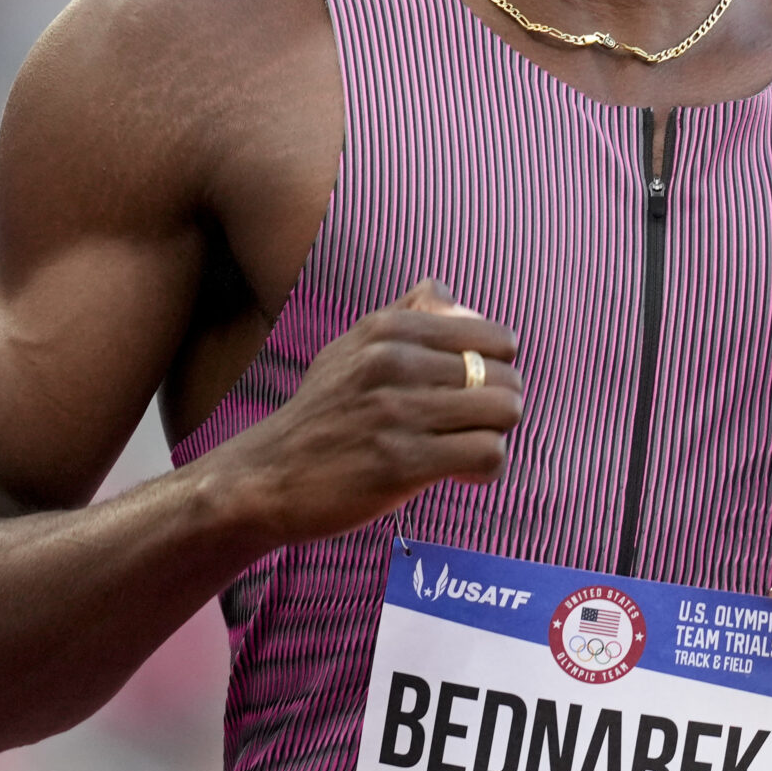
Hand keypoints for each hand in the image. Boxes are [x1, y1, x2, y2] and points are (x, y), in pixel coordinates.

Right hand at [212, 279, 522, 545]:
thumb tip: (449, 293)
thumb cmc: (321, 414)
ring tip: (468, 447)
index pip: (492, 335)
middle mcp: (393, 362)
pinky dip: (487, 468)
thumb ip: (404, 316)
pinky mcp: (402, 463)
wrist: (267, 476)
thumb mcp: (350, 347)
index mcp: (387, 329)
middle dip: (499, 403)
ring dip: (495, 434)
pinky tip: (462, 473)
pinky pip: (487, 454)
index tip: (477, 388)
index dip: (497, 365)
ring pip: (503, 410)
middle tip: (473, 425)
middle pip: (504, 374)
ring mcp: (398, 413)